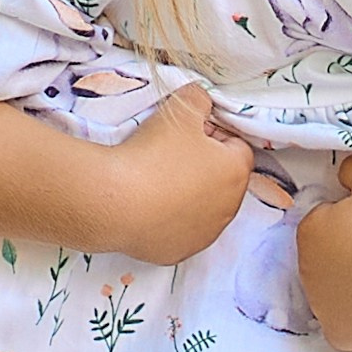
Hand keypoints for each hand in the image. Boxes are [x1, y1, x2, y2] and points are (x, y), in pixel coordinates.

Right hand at [91, 81, 252, 264]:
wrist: (115, 202)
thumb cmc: (153, 153)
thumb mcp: (180, 109)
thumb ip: (199, 98)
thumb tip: (203, 101)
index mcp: (236, 172)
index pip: (237, 146)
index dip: (213, 134)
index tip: (186, 132)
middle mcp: (229, 208)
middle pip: (221, 180)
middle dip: (203, 166)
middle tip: (169, 155)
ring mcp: (205, 235)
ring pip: (203, 209)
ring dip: (187, 195)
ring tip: (156, 182)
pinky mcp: (179, 252)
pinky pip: (179, 231)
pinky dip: (169, 220)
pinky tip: (147, 207)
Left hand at [295, 153, 351, 350]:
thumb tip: (346, 170)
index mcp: (308, 232)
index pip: (323, 225)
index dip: (350, 225)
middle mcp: (305, 271)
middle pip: (325, 262)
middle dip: (346, 257)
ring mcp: (320, 307)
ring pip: (334, 295)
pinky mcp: (339, 334)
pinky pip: (346, 326)